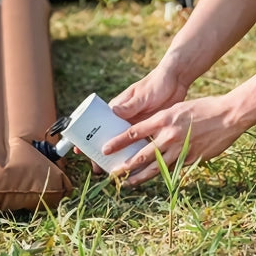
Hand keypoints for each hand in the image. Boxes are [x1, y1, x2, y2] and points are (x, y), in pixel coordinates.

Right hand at [74, 65, 189, 172]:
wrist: (176, 81)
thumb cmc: (156, 83)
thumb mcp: (143, 95)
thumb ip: (130, 105)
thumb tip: (113, 112)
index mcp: (118, 108)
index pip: (99, 125)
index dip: (88, 137)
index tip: (79, 150)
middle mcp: (125, 118)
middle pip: (110, 138)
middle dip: (102, 154)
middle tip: (98, 169)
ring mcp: (137, 125)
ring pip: (124, 145)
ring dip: (119, 158)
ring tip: (115, 174)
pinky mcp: (150, 129)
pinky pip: (140, 145)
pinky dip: (137, 155)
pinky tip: (137, 169)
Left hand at [103, 94, 244, 185]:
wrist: (229, 115)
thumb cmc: (205, 108)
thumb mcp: (180, 108)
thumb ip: (164, 121)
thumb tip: (150, 132)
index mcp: (164, 119)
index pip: (134, 132)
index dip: (118, 143)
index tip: (105, 150)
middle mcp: (169, 135)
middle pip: (141, 154)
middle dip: (124, 166)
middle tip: (111, 173)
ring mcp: (180, 149)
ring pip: (154, 167)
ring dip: (139, 177)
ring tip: (127, 183)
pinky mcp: (190, 159)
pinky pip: (173, 169)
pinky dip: (162, 175)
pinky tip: (155, 180)